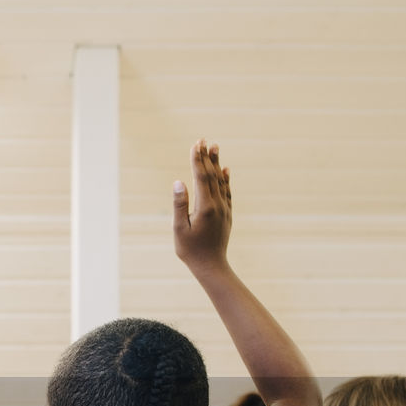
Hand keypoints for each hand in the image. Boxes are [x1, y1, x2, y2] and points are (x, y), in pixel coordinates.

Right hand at [173, 140, 231, 272]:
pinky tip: (225, 170)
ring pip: (221, 181)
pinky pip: (227, 192)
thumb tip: (179, 182)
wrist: (211, 266)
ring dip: (217, 163)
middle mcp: (218, 205)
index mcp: (205, 207)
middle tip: (204, 139)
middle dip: (207, 157)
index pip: (201, 177)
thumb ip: (179, 204)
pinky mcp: (227, 214)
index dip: (197, 160)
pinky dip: (226, 179)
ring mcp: (224, 209)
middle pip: (212, 175)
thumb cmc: (190, 250)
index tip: (195, 144)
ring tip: (215, 147)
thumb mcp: (179, 229)